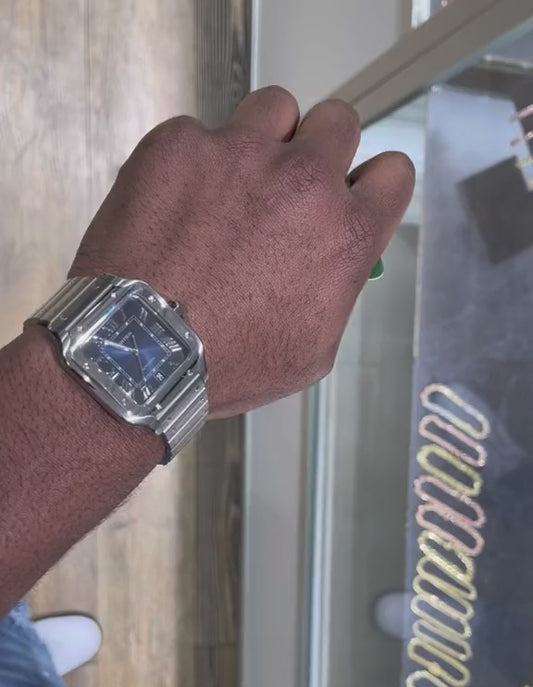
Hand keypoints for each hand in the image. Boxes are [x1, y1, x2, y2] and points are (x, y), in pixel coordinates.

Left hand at [70, 86, 413, 416]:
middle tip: (289, 186)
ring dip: (263, 140)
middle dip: (320, 149)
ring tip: (232, 186)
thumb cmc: (225, 363)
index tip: (349, 196)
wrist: (139, 351)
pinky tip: (175, 207)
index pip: (393, 172)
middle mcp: (302, 179)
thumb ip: (337, 289)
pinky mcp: (179, 144)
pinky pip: (199, 133)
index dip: (370, 185)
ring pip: (274, 109)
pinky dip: (192, 163)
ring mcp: (238, 152)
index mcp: (344, 233)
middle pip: (338, 121)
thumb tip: (334, 260)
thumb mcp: (312, 351)